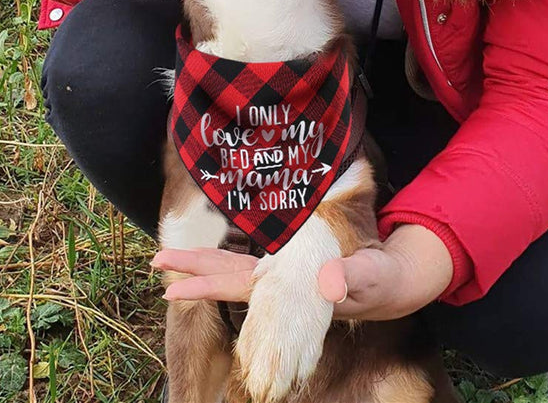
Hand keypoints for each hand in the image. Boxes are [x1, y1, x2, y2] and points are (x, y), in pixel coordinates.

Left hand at [151, 224, 452, 320]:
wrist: (391, 282)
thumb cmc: (380, 281)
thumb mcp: (371, 276)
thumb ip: (352, 277)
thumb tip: (327, 280)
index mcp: (291, 292)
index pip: (240, 288)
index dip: (207, 285)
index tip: (172, 287)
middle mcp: (280, 286)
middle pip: (229, 277)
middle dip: (194, 271)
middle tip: (155, 260)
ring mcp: (285, 275)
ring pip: (237, 268)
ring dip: (205, 263)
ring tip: (171, 258)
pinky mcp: (293, 263)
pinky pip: (254, 259)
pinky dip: (230, 256)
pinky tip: (215, 255)